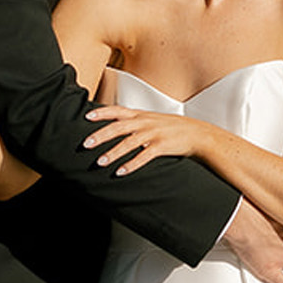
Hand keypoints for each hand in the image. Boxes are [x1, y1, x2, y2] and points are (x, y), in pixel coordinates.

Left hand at [82, 106, 205, 174]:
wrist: (197, 133)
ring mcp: (153, 134)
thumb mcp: (152, 119)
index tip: (86, 117)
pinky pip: (144, 156)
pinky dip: (131, 164)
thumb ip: (134, 121)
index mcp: (141, 115)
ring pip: (129, 142)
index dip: (101, 113)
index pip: (117, 110)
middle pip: (119, 127)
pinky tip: (121, 172)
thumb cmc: (172, 127)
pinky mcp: (162, 147)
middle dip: (101, 135)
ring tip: (100, 162)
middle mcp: (145, 122)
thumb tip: (115, 125)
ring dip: (113, 153)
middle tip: (85, 144)